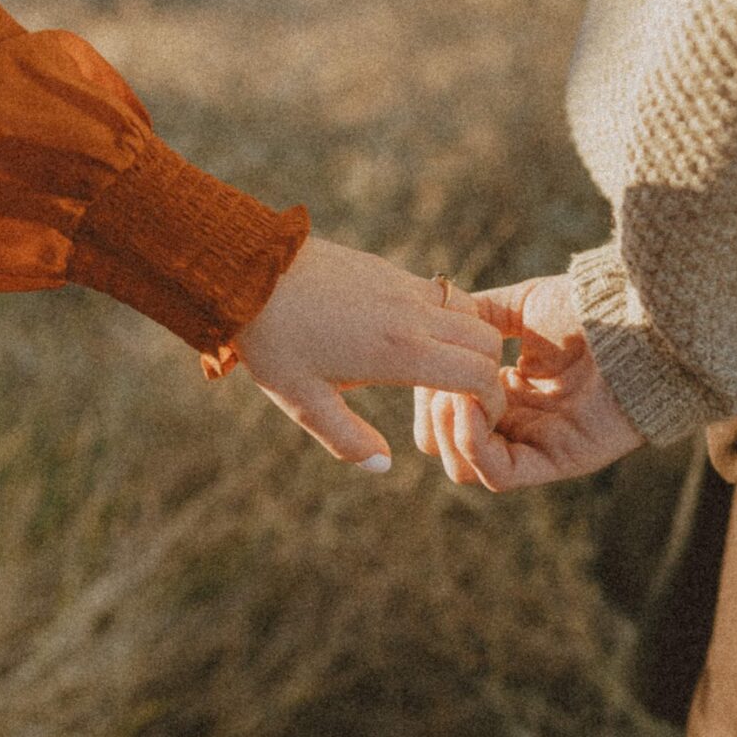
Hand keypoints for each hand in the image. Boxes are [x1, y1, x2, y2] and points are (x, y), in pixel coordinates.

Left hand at [234, 236, 505, 467]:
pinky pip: (439, 293)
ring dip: (470, 339)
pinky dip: (447, 317)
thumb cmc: (273, 341)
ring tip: (443, 368)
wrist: (247, 270)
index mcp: (399, 351)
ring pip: (469, 311)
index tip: (477, 419)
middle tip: (465, 398)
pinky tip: (414, 339)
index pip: (478, 374)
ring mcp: (402, 286)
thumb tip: (383, 466)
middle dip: (488, 371)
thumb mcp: (303, 402)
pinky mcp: (388, 271)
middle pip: (486, 340)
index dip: (490, 402)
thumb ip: (348, 440)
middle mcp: (411, 314)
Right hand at [414, 272, 642, 490]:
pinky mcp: (556, 462)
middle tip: (440, 381)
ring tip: (456, 391)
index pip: (446, 414)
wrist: (640, 321)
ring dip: (447, 431)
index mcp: (508, 392)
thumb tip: (440, 315)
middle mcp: (519, 424)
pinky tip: (470, 403)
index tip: (427, 361)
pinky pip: (498, 474)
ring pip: (464, 467)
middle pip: (447, 447)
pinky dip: (472, 444)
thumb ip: (480, 313)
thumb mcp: (524, 304)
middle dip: (431, 417)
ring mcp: (536, 446)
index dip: (428, 395)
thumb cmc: (591, 308)